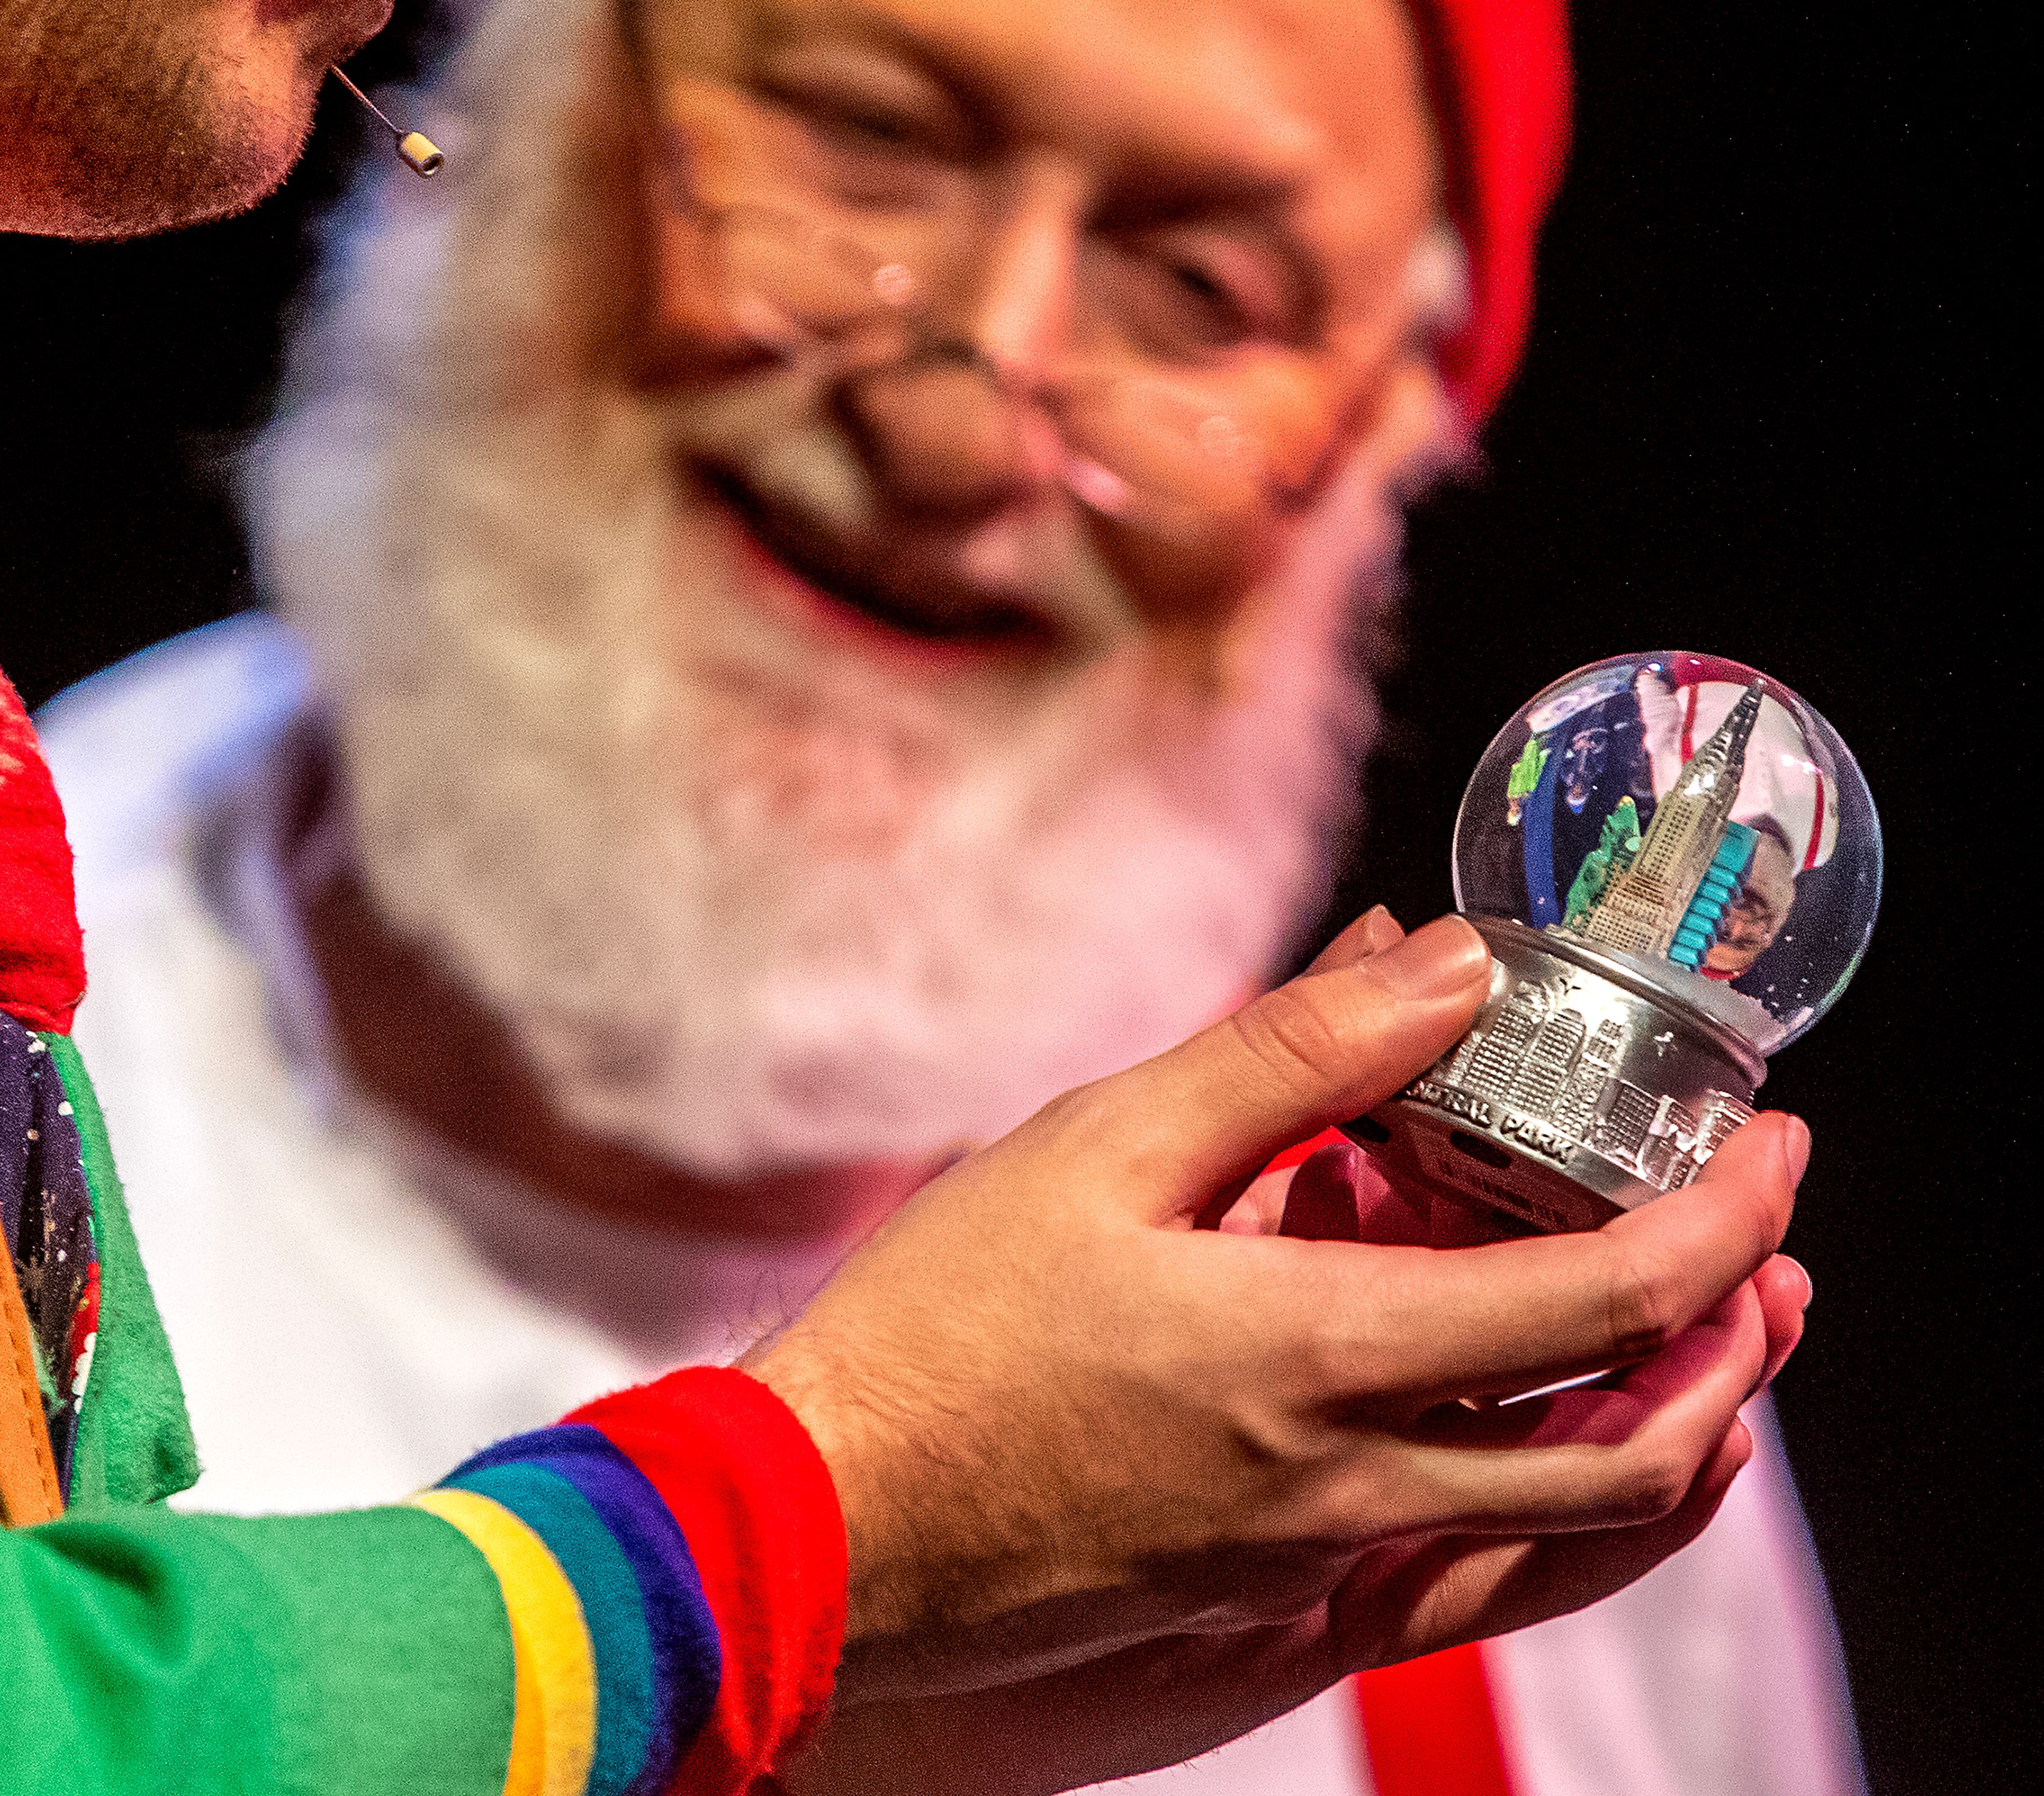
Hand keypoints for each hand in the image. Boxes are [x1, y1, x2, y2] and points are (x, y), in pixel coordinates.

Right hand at [748, 910, 1807, 1786]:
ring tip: (1721, 1346)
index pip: (1603, 1306)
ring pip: (1578, 1541)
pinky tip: (1564, 1453)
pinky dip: (1574, 1519)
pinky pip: (1486, 1591)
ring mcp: (1322, 1583)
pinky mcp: (1281, 1633)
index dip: (1719, 1223)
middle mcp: (1350, 1493)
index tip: (1770, 1147)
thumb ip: (1289, 1052)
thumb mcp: (1100, 1145)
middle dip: (1740, 1342)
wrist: (822, 1537)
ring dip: (1684, 1435)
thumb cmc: (940, 1334)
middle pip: (1636, 1447)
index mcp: (1314, 1359)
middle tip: (1771, 1246)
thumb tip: (1443, 960)